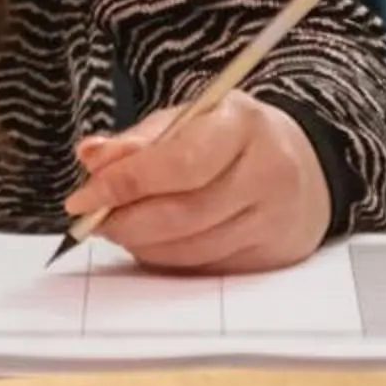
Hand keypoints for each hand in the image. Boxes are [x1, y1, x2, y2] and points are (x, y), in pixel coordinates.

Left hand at [65, 92, 328, 271]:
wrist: (304, 167)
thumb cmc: (231, 138)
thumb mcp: (189, 119)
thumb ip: (139, 140)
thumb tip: (90, 156)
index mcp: (243, 124)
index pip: (179, 162)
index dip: (125, 184)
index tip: (81, 198)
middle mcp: (267, 173)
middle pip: (183, 213)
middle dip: (126, 221)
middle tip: (92, 221)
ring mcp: (274, 220)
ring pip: (192, 248)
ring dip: (143, 244)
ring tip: (119, 229)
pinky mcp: (271, 257)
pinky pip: (206, 267)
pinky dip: (169, 259)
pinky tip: (153, 243)